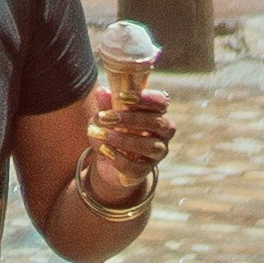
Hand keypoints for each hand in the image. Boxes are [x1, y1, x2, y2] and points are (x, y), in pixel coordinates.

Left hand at [83, 81, 174, 196]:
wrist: (109, 162)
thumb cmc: (113, 131)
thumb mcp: (106, 117)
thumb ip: (106, 105)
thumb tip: (101, 92)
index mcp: (156, 113)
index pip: (161, 102)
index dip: (144, 98)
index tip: (122, 96)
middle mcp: (163, 133)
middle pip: (157, 123)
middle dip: (130, 119)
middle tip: (105, 116)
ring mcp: (157, 153)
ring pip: (149, 146)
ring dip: (122, 139)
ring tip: (100, 134)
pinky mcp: (145, 171)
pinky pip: (136, 167)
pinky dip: (119, 158)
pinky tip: (104, 150)